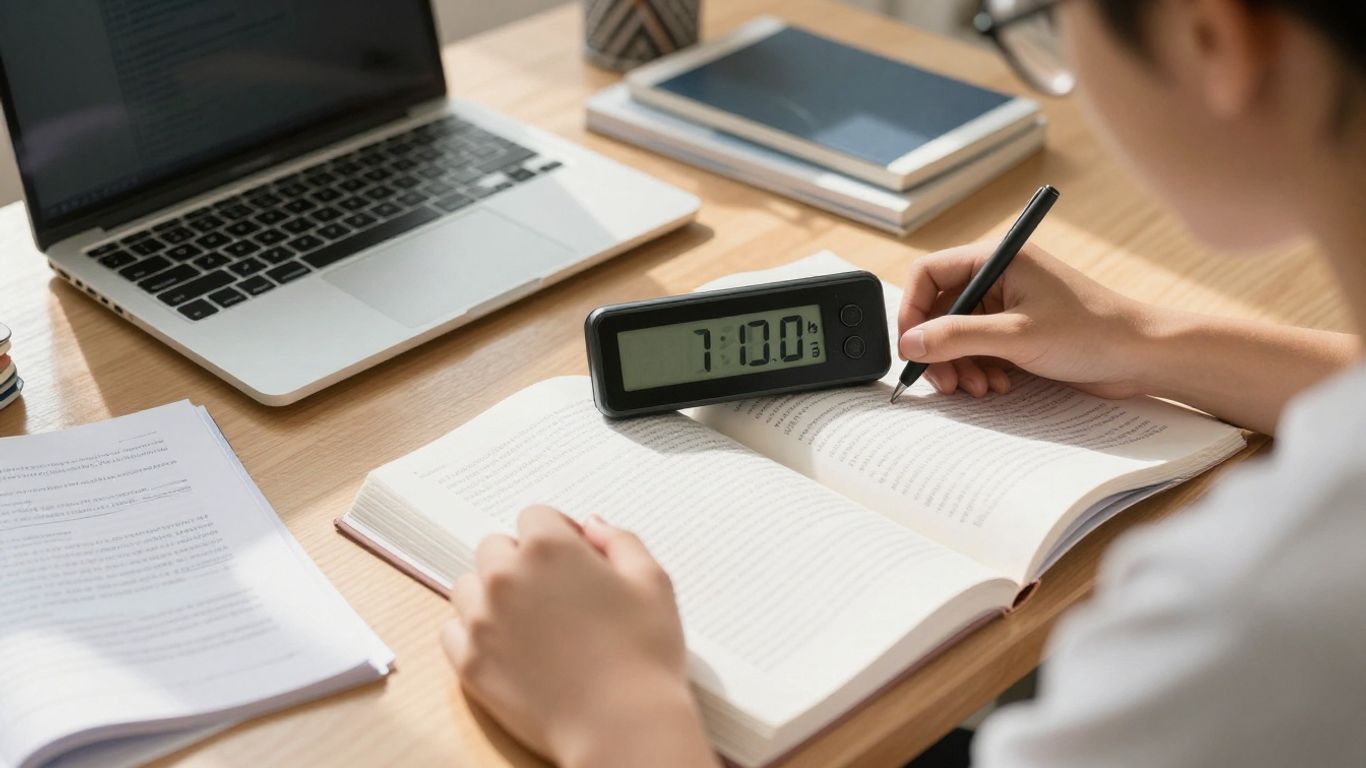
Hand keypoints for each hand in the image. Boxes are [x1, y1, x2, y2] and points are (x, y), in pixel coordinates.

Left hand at [440, 506, 716, 767]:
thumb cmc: (643, 655)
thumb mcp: (652, 582)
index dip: (559, 533)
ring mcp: (482, 621)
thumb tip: (592, 526)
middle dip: (521, 561)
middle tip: (554, 591)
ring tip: (530, 621)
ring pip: (469, 587)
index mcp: (549, 548)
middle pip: (496, 548)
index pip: (535, 517)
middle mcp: (506, 577)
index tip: (575, 557)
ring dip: (492, 593)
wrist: (623, 726)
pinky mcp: (469, 663)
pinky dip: (474, 633)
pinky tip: (508, 646)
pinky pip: (452, 630)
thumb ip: (620, 541)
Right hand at [897, 241, 1154, 398]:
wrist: (1142, 356)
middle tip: (943, 381)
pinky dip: (979, 370)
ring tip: (978, 387)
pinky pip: (978, 350)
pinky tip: (996, 386)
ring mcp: (1008, 306)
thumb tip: (910, 343)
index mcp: (997, 259)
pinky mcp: (1018, 332)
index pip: (929, 274)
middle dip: (938, 349)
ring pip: (957, 335)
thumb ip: (957, 337)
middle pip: (940, 310)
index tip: (912, 346)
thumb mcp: (1016, 335)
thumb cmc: (1092, 332)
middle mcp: (998, 278)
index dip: (913, 310)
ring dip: (959, 365)